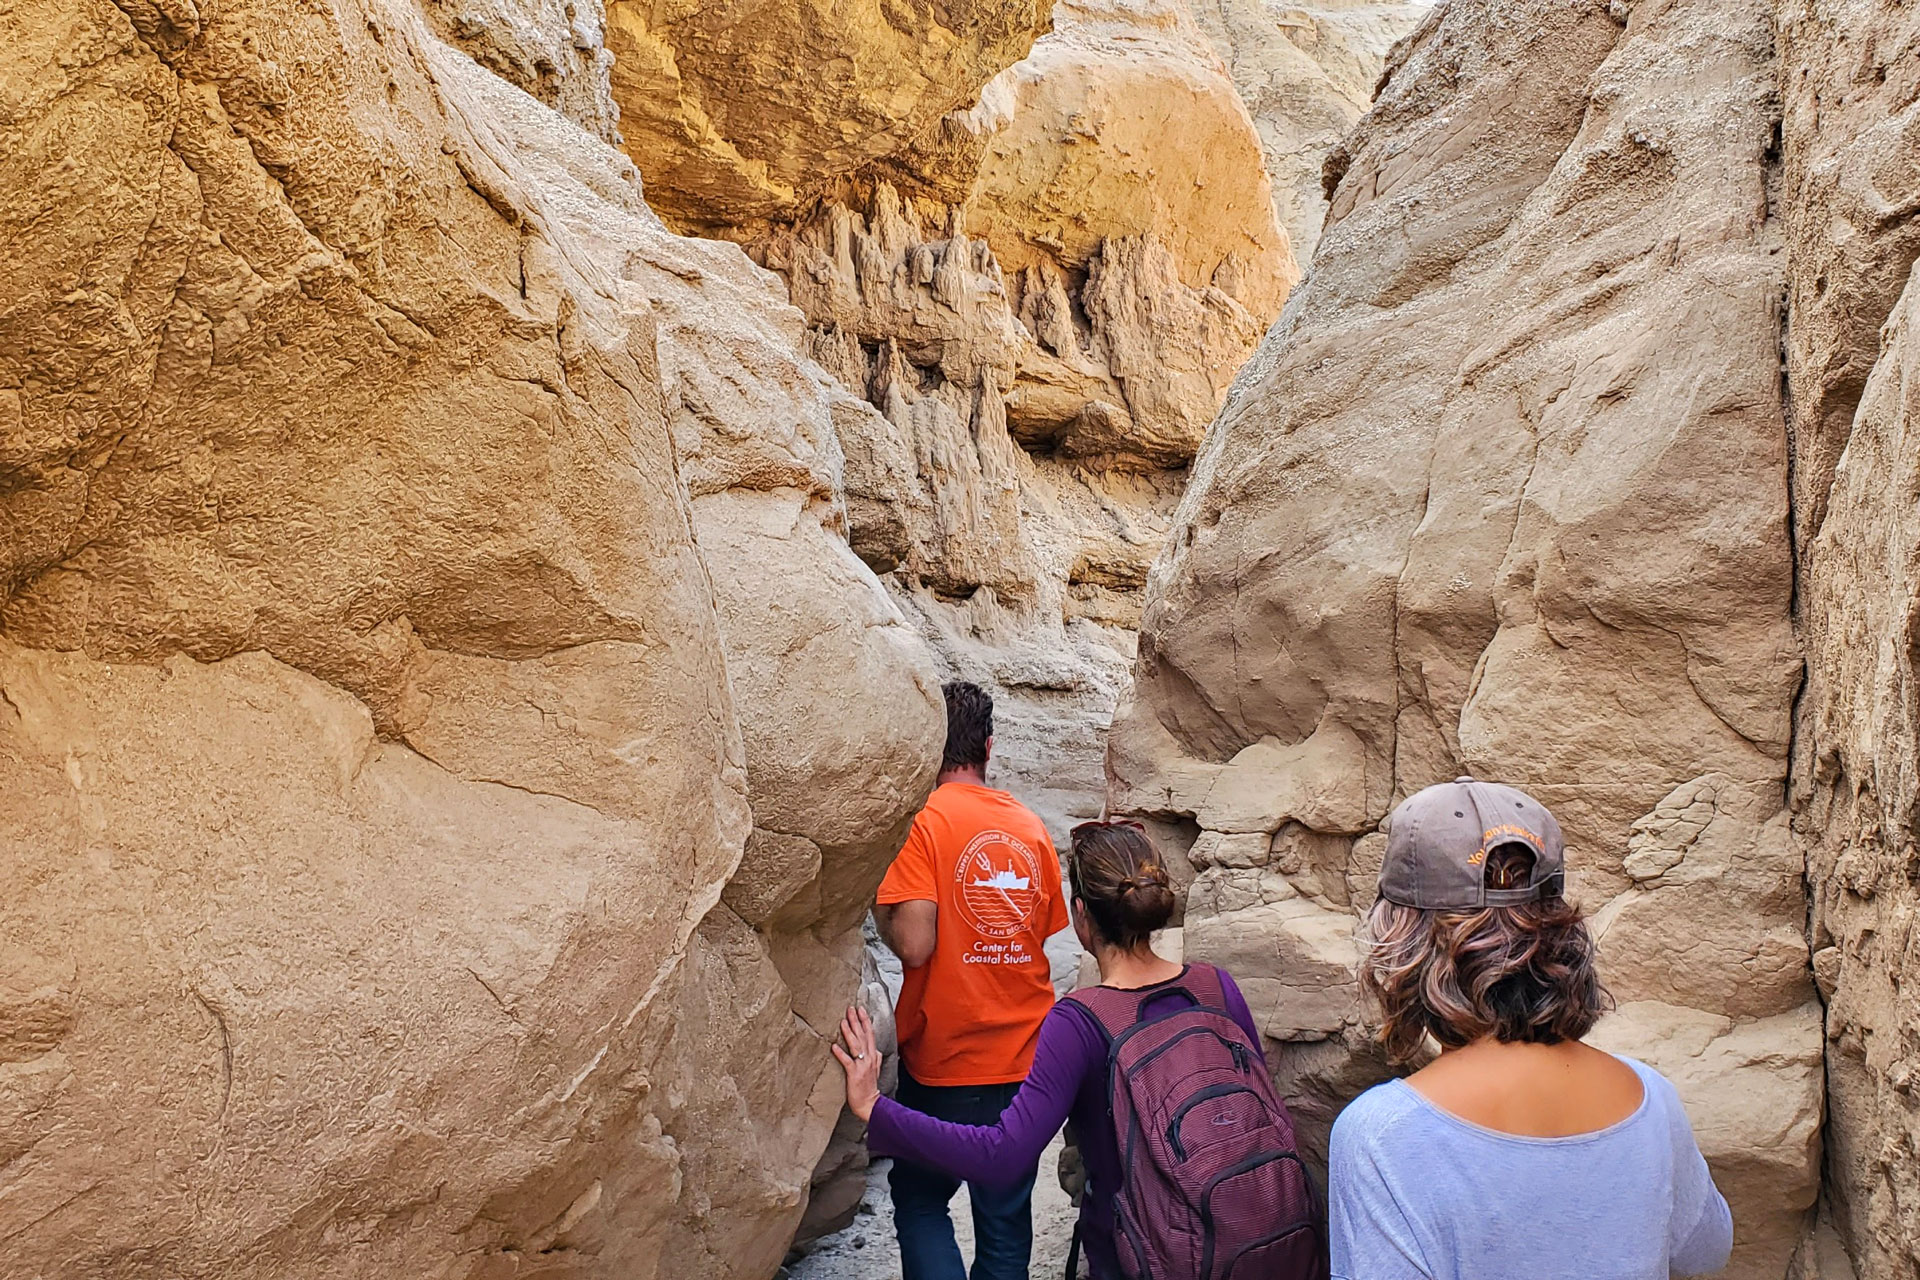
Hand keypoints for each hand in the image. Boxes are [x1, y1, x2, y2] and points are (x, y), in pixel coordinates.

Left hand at [831, 1005, 881, 1122]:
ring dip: (849, 1032)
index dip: (865, 1021)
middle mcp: (869, 1058)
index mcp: (873, 1055)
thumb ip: (875, 1057)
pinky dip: (840, 1053)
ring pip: (856, 1045)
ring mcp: (862, 1066)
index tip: (861, 1009)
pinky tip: (833, 1046)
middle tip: (851, 1008)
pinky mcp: (854, 1074)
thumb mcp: (876, 1069)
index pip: (870, 1034)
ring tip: (843, 1021)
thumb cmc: (870, 1087)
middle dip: (857, 1020)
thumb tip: (875, 1048)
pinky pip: (847, 1061)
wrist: (870, 1103)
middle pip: (863, 1035)